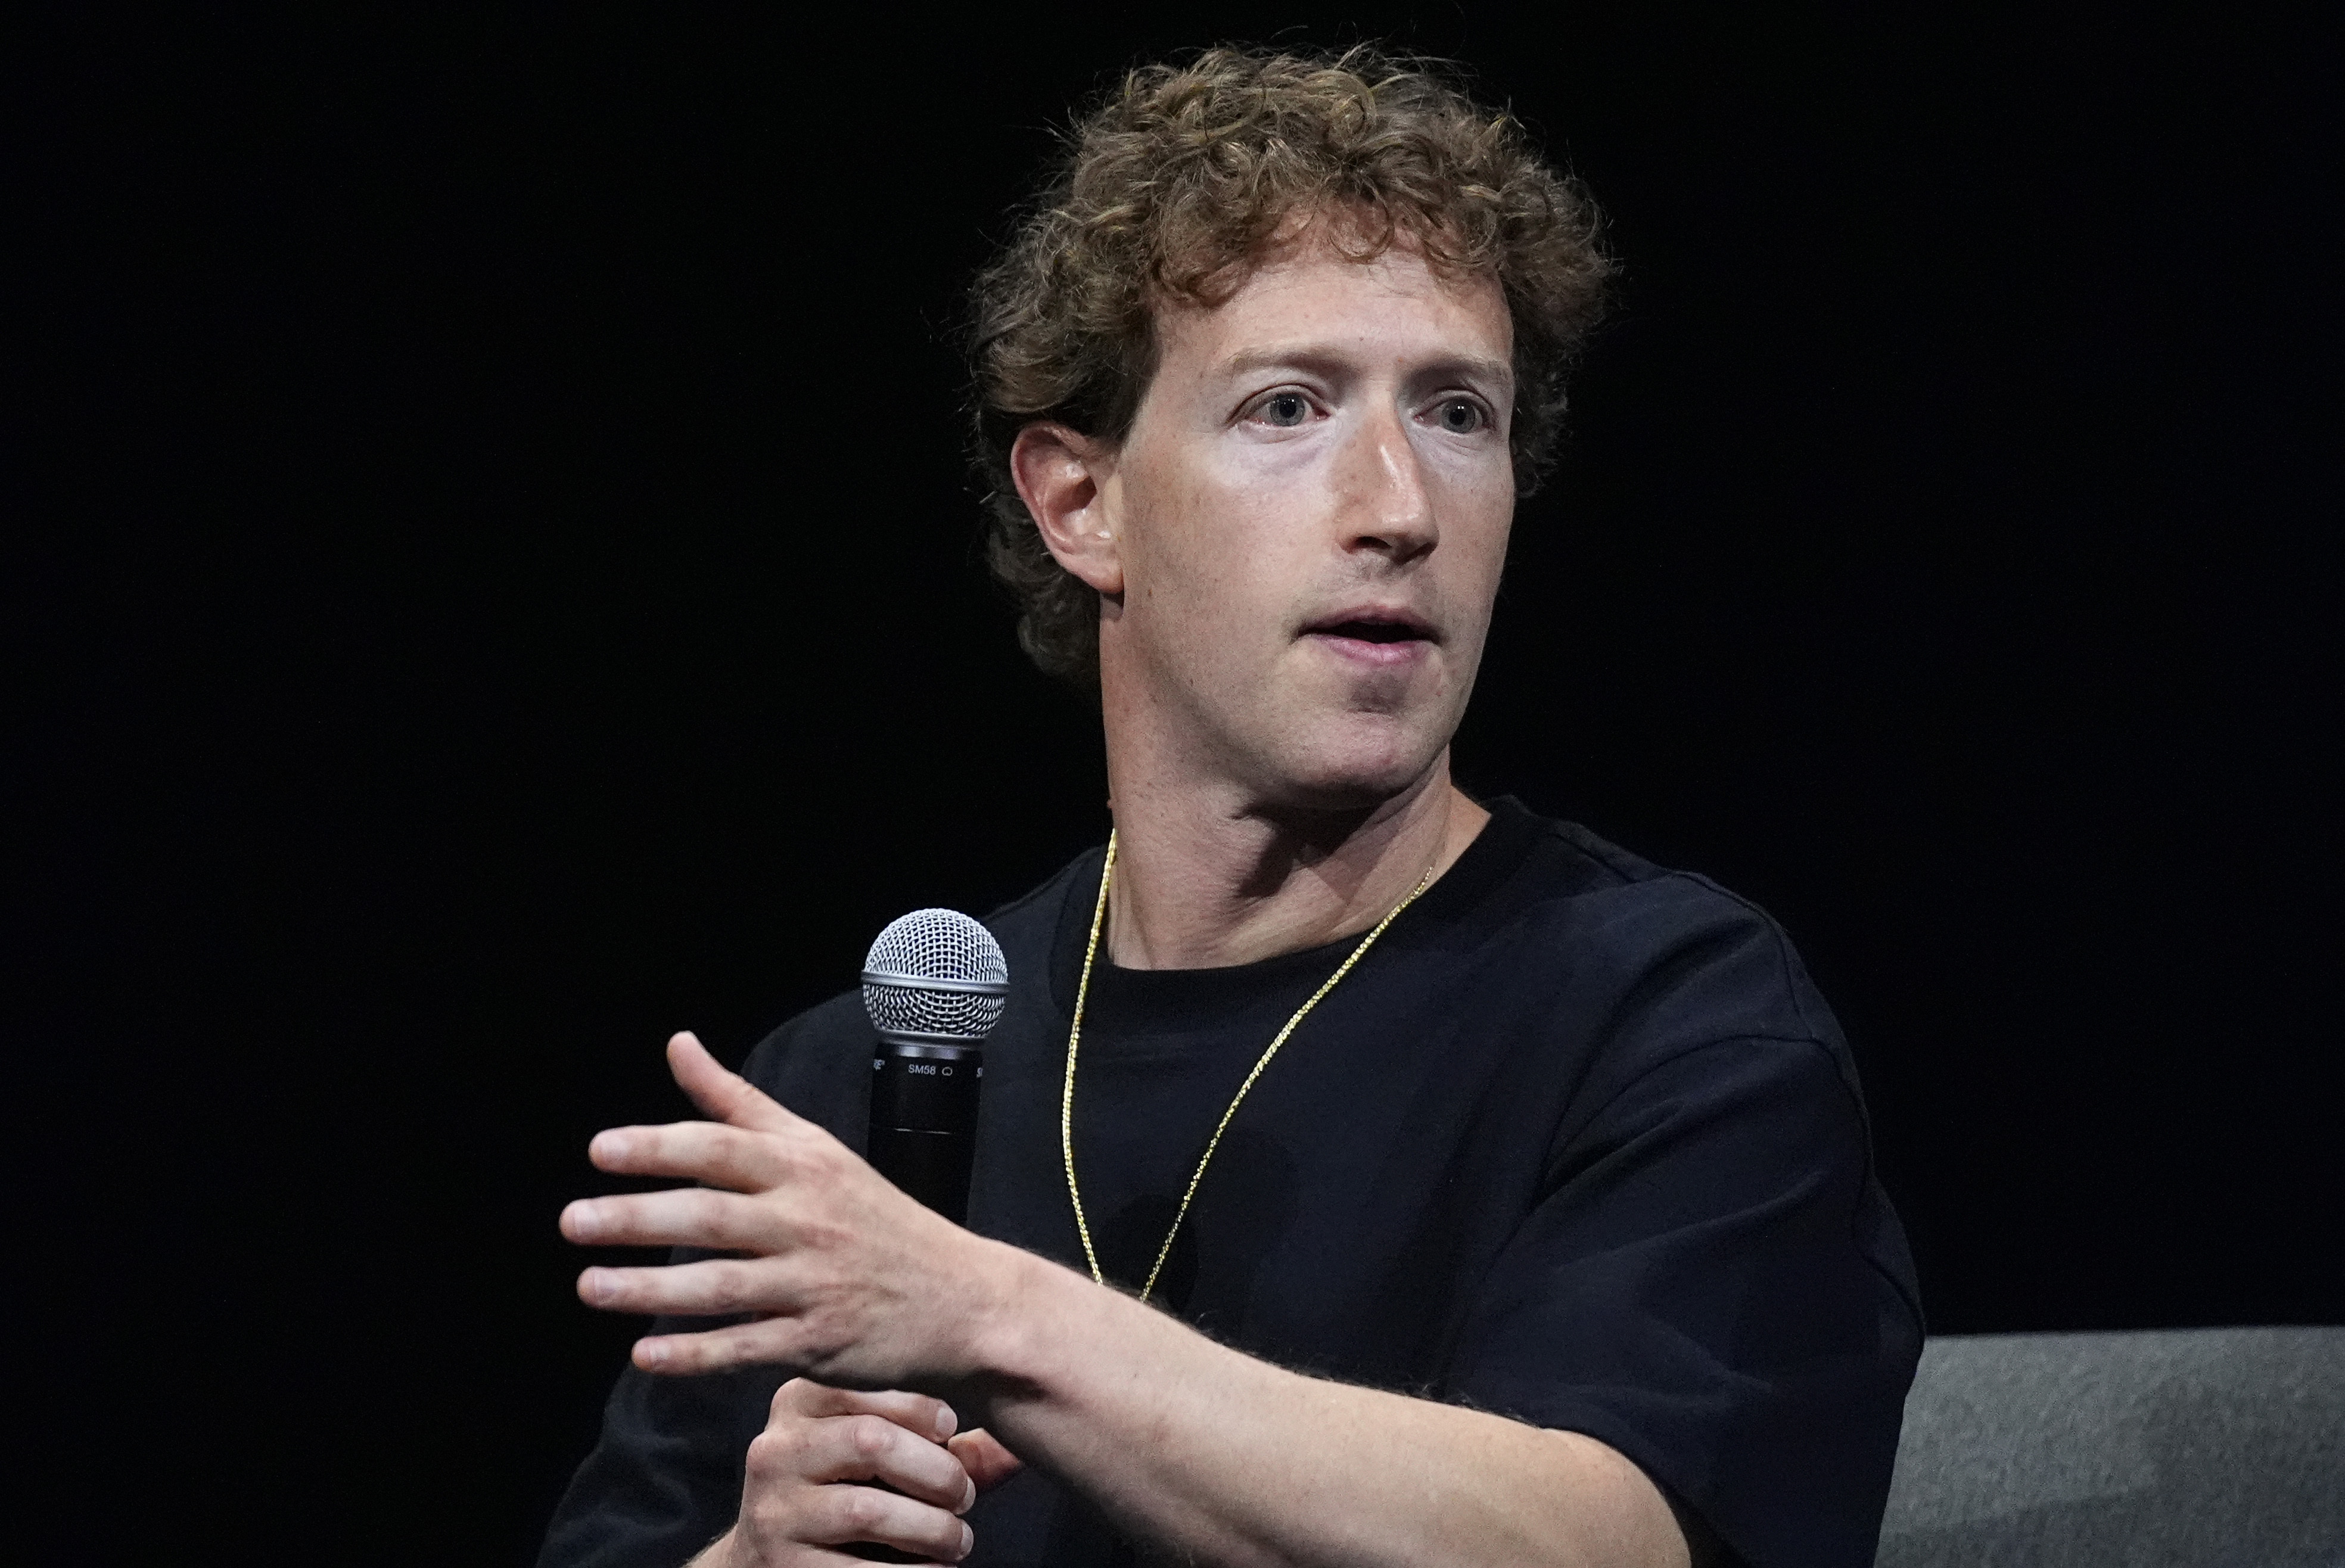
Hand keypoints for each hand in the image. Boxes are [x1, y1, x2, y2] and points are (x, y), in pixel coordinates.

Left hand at [559, 1032, 1017, 1384]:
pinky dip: (694, 1353)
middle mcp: (807, 1221)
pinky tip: (645, 1354)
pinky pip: (745, 1347)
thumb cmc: (875, 1217)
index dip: (659, 1149)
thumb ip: (737, 1102)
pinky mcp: (816, 1342)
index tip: (601, 1151)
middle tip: (573, 1221)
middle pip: (711, 1217)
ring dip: (650, 1290)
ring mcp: (812, 1284)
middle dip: (638, 1219)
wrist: (960, 1298)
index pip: (721, 1149)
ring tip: (590, 1286)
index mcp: (804, 1167)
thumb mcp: (815, 1148)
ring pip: (720, 1287)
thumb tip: (678, 1045)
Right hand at [696, 1379, 1025, 1566]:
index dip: (925, 1410)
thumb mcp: (883, 1455)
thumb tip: (1026, 1433)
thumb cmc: (848, 1492)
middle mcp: (774, 1449)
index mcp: (798, 1400)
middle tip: (965, 1497)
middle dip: (937, 1473)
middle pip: (872, 1442)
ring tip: (958, 1540)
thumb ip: (947, 1442)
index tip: (951, 1431)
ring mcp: (771, 1512)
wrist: (770, 1561)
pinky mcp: (781, 1567)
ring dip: (933, 1529)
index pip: (871, 1383)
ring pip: (868, 1510)